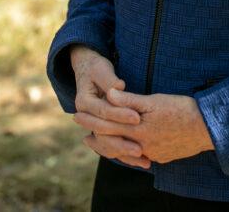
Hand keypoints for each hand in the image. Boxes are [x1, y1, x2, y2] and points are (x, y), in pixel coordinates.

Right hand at [69, 45, 148, 167]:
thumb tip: (119, 86)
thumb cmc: (97, 69)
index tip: (137, 118)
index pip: (104, 111)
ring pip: (108, 145)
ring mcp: (94, 126)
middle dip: (123, 141)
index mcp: (84, 102)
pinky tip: (140, 161)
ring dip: (125, 154)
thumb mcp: (101, 70)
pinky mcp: (102, 131)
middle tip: (140, 148)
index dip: (120, 114)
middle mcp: (86, 117)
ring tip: (144, 160)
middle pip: (104, 134)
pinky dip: (124, 154)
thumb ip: (109, 80)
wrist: (88, 72)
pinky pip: (112, 147)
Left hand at [74, 87, 214, 164]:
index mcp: (137, 130)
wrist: (208, 127)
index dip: (91, 119)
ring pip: (124, 153)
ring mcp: (152, 154)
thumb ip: (129, 99)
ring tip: (98, 142)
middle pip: (112, 142)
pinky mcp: (162, 157)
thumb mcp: (154, 100)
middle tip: (82, 132)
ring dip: (110, 147)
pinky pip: (139, 156)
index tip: (77, 115)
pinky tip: (126, 148)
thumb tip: (109, 93)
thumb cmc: (181, 109)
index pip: (107, 125)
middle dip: (96, 136)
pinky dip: (128, 152)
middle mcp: (142, 146)